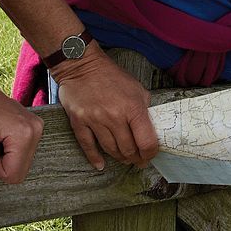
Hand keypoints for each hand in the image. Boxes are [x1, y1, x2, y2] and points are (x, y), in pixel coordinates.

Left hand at [0, 79, 42, 185]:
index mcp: (23, 134)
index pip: (14, 174)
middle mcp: (35, 131)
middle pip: (20, 170)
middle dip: (1, 164)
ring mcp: (36, 128)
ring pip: (21, 162)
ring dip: (4, 157)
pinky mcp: (33, 127)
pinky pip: (22, 152)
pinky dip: (9, 150)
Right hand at [56, 43, 161, 172]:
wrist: (82, 65)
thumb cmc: (111, 76)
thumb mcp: (136, 88)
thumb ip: (144, 109)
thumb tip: (151, 128)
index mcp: (133, 107)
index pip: (147, 141)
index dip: (150, 153)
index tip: (150, 155)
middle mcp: (114, 116)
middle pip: (128, 149)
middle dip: (135, 158)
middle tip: (137, 160)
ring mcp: (95, 120)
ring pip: (110, 150)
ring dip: (119, 158)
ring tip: (124, 159)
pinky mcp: (79, 122)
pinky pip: (88, 146)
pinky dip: (94, 158)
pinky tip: (100, 165)